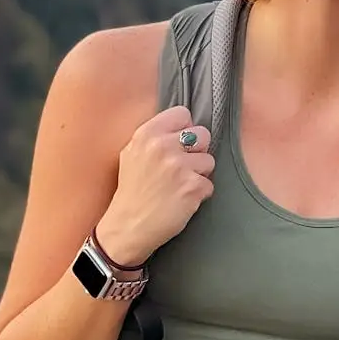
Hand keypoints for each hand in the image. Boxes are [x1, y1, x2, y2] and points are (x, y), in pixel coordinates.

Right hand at [96, 105, 216, 265]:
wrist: (128, 226)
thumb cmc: (132, 191)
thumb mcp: (132, 154)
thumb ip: (155, 137)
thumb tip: (182, 126)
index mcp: (147, 134)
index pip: (182, 113)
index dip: (185, 129)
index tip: (179, 144)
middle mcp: (163, 146)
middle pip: (203, 134)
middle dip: (197, 151)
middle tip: (181, 167)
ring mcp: (179, 166)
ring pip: (209, 160)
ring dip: (199, 174)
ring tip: (180, 185)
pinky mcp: (193, 187)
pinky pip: (210, 184)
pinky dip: (200, 193)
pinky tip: (183, 199)